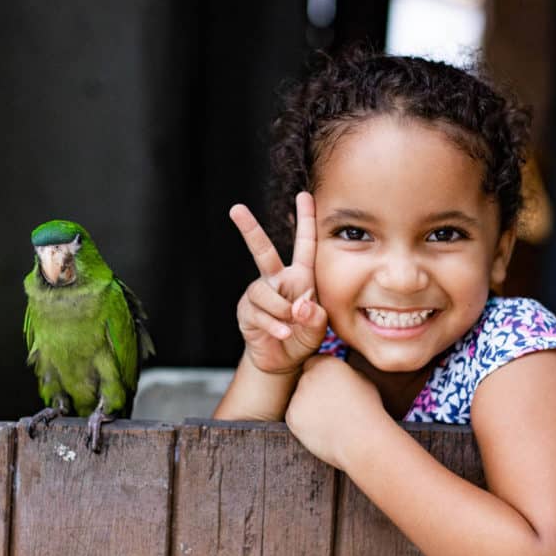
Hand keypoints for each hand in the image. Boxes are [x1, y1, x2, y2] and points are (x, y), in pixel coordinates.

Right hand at [230, 192, 327, 374]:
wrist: (283, 360)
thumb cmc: (304, 336)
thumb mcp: (320, 327)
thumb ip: (316, 316)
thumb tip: (299, 305)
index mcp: (300, 277)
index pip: (305, 245)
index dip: (306, 220)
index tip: (304, 195)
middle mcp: (277, 280)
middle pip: (263, 251)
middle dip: (249, 229)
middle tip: (236, 209)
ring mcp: (259, 295)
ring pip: (264, 292)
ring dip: (280, 310)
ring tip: (290, 326)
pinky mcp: (247, 311)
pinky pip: (259, 313)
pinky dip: (274, 325)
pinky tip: (283, 333)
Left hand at [286, 355, 387, 469]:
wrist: (363, 440)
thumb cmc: (368, 411)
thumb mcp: (362, 379)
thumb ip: (343, 371)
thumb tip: (335, 372)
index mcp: (327, 363)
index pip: (315, 363)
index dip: (323, 376)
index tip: (332, 388)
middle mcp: (308, 376)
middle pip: (305, 380)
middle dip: (314, 391)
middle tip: (332, 407)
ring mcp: (297, 397)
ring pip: (299, 399)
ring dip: (309, 407)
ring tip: (331, 419)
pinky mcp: (291, 417)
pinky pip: (295, 417)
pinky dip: (305, 423)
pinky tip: (323, 428)